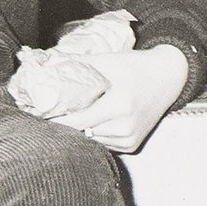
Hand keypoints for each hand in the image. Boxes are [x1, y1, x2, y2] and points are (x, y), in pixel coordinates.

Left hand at [49, 44, 188, 153]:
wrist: (167, 77)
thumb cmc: (135, 67)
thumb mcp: (107, 61)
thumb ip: (75, 64)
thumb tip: (44, 64)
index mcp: (119, 105)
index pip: (76, 121)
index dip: (55, 119)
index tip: (39, 114)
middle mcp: (125, 126)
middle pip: (82, 133)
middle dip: (65, 124)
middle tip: (51, 114)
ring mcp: (129, 139)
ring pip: (91, 140)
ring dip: (81, 131)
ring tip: (75, 115)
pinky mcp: (132, 145)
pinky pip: (104, 143)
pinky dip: (96, 134)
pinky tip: (97, 121)